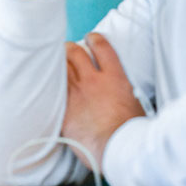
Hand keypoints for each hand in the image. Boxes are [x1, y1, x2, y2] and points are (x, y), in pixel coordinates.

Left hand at [62, 33, 142, 169]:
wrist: (116, 147)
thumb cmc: (131, 131)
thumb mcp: (137, 104)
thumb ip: (127, 93)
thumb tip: (127, 94)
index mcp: (114, 78)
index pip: (101, 47)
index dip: (94, 39)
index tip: (91, 38)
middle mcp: (93, 80)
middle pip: (75, 52)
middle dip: (70, 48)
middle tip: (68, 50)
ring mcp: (77, 93)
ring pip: (61, 67)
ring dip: (58, 63)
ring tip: (55, 63)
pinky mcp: (64, 108)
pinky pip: (54, 90)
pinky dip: (51, 85)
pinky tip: (48, 85)